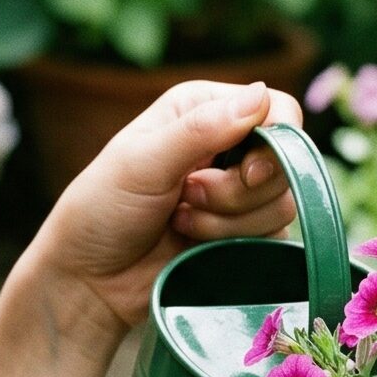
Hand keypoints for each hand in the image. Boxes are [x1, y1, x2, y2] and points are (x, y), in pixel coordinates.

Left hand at [26, 79, 306, 342]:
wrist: (90, 281)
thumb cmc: (101, 211)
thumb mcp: (142, 163)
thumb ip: (200, 130)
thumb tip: (260, 96)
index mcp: (202, 109)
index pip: (277, 108)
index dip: (274, 142)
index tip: (245, 172)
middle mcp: (227, 144)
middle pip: (285, 161)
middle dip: (236, 191)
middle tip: (187, 196)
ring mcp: (238, 192)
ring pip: (281, 204)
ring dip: (226, 221)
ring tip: (180, 220)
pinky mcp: (244, 234)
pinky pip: (273, 238)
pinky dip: (232, 244)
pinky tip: (191, 242)